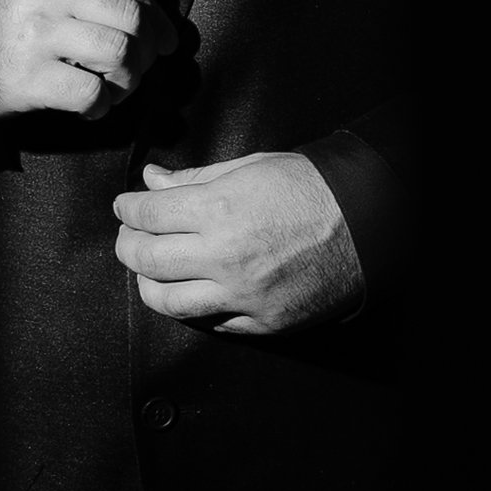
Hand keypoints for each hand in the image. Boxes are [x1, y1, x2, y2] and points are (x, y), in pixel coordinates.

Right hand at [0, 0, 178, 121]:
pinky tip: (90, 109)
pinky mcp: (30, 76)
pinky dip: (102, 107)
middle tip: (142, 72)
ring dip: (128, 81)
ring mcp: (38, 32)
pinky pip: (93, 93)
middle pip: (132, 18)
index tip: (166, 39)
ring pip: (120, 53)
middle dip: (150, 52)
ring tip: (113, 91)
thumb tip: (142, 12)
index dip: (158, 15)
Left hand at [112, 151, 363, 335]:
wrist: (365, 225)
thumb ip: (194, 178)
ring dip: (148, 283)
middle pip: (146, 259)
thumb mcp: (249, 167)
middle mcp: (223, 258)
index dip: (128, 208)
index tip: (125, 206)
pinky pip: (207, 322)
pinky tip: (188, 289)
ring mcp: (240, 296)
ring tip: (149, 268)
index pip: (147, 214)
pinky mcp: (259, 323)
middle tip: (129, 235)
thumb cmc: (309, 188)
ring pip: (168, 301)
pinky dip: (190, 306)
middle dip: (128, 244)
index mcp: (218, 211)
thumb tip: (153, 179)